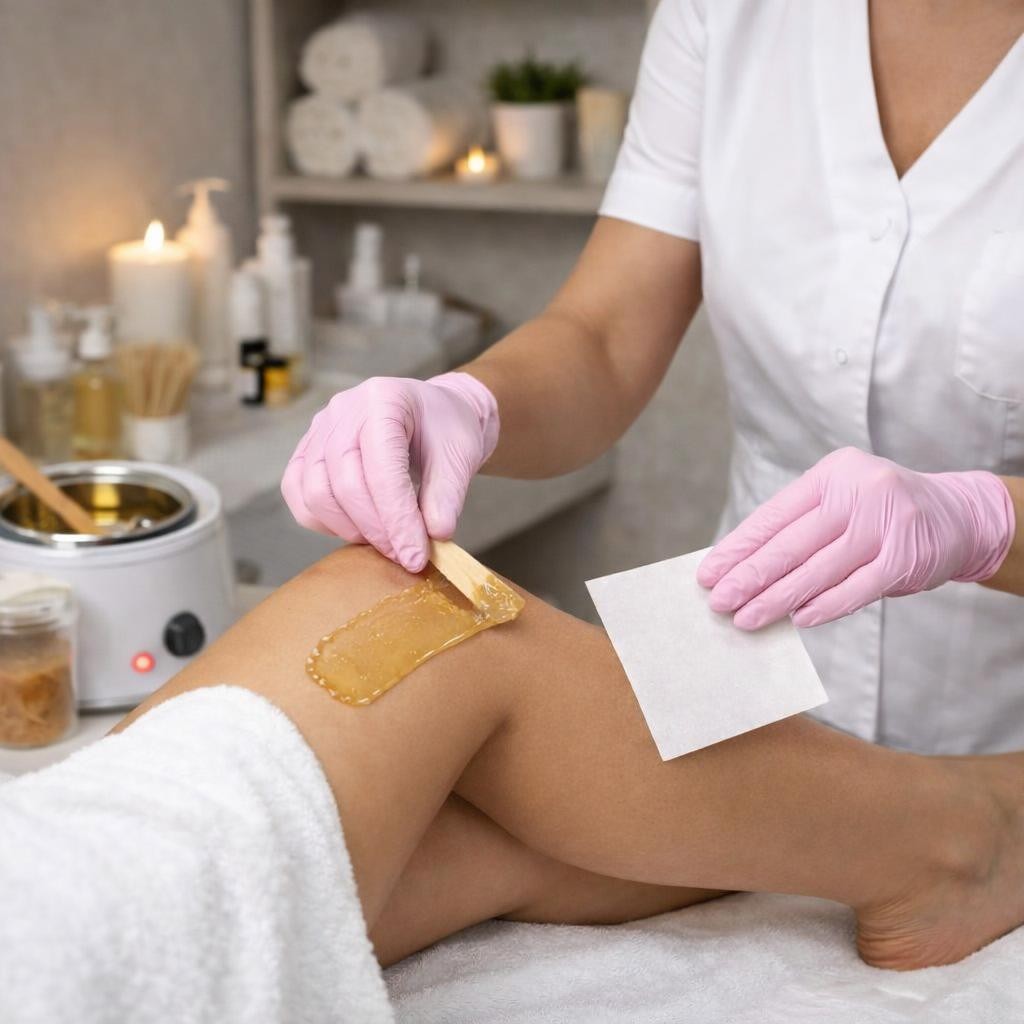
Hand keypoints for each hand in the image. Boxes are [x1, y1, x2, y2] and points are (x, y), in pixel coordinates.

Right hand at [281, 372, 498, 571]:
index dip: (397, 520)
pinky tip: (356, 529)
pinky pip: (297, 491)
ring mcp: (319, 427)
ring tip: (385, 541)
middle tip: (405, 555)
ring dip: (349, 529)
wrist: (434, 415)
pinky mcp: (307, 449)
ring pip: (315, 493)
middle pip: (344, 484)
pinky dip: (322, 520)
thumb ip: (447, 495)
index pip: (382, 470)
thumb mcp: (460, 457)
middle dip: (376, 530)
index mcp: (384, 400)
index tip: (415, 556)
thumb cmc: (446, 431)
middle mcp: (344, 409)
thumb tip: (436, 534)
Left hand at [697, 447, 1013, 629]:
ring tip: (747, 618)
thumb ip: (801, 530)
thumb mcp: (841, 503)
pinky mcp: (905, 556)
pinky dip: (826, 606)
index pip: (773, 516)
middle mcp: (856, 492)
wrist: (958, 514)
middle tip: (718, 602)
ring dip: (778, 599)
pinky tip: (799, 619)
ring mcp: (884, 523)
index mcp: (830, 475)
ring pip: (818, 570)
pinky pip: (857, 588)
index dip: (738, 549)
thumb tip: (743, 570)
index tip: (708, 574)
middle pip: (790, 544)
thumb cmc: (881, 515)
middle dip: (749, 577)